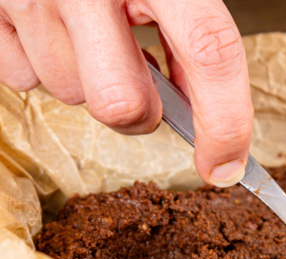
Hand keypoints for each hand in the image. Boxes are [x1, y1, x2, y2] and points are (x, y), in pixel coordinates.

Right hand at [0, 0, 252, 185]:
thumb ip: (193, 29)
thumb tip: (200, 105)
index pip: (211, 52)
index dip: (227, 121)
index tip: (226, 166)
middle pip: (122, 104)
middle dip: (140, 110)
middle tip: (142, 74)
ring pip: (71, 95)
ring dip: (89, 79)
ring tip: (89, 30)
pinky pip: (21, 77)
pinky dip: (43, 63)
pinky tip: (54, 27)